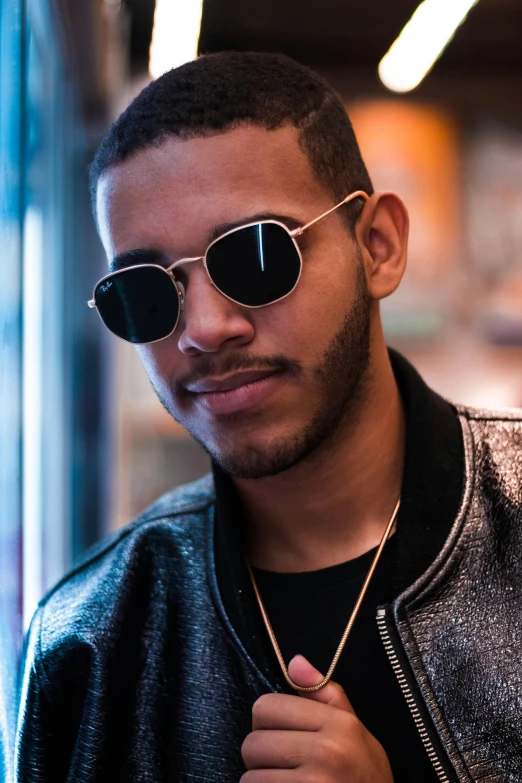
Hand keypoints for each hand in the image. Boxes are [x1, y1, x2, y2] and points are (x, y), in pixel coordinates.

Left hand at [241, 654, 393, 781]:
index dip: (267, 721)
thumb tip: (294, 662)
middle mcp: (325, 752)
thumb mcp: (355, 731)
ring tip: (285, 781)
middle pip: (253, 743)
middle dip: (262, 755)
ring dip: (261, 780)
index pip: (266, 707)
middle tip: (284, 764)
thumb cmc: (366, 776)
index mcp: (337, 725)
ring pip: (250, 776)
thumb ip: (324, 695)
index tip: (281, 733)